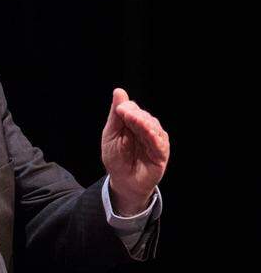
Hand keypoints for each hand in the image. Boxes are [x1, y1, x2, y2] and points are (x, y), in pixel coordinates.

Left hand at [101, 88, 168, 214]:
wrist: (123, 181)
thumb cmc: (116, 158)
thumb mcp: (111, 135)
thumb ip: (116, 115)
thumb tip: (119, 91)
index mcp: (133, 122)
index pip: (133, 109)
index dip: (127, 109)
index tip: (120, 110)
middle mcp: (147, 128)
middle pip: (144, 116)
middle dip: (135, 115)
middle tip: (126, 114)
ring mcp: (155, 139)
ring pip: (153, 127)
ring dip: (144, 123)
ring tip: (134, 120)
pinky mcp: (161, 152)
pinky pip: (159, 142)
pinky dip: (154, 136)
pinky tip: (148, 132)